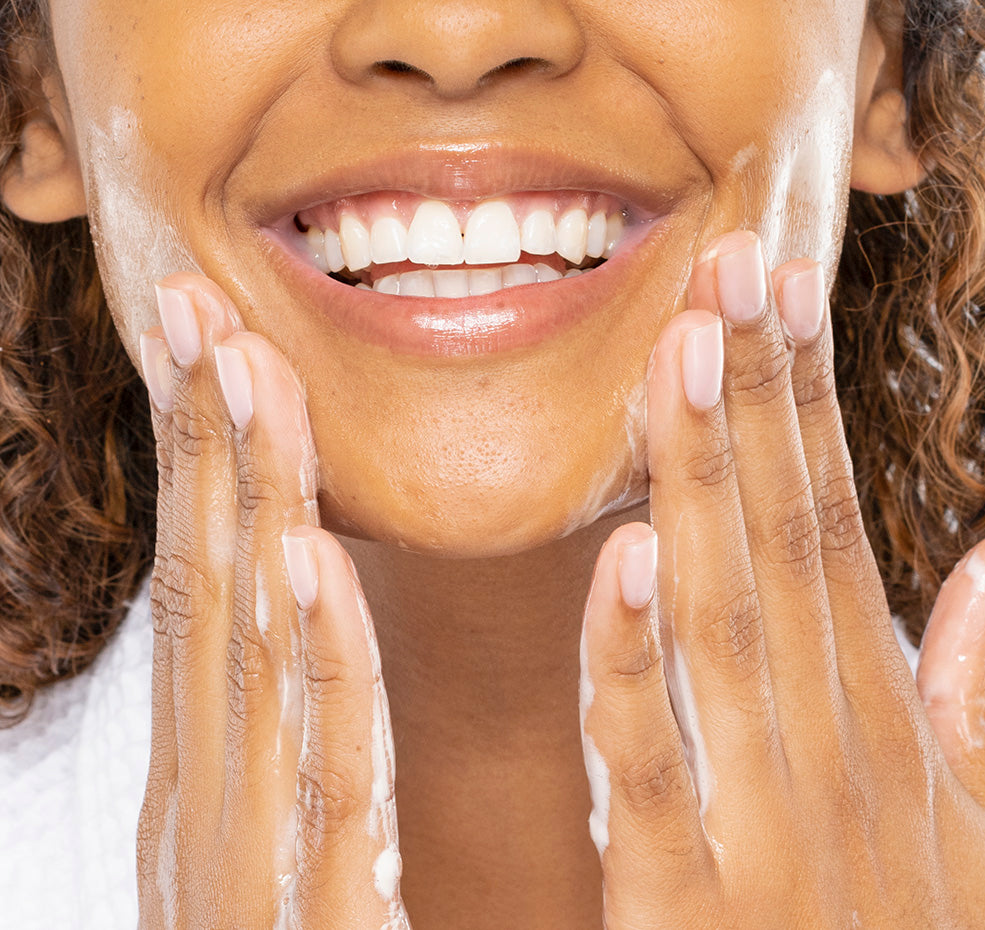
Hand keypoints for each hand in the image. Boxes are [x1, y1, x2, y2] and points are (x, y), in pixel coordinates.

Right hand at [135, 275, 408, 927]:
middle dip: (207, 442)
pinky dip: (313, 671)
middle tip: (202, 306)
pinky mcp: (308, 927)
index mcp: (221, 767)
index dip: (210, 453)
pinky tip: (310, 570)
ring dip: (247, 509)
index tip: (215, 335)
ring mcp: (246, 862)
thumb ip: (289, 722)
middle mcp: (211, 796)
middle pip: (212, 584)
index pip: (215, 576)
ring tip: (249, 378)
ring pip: (250, 655)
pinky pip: (322, 780)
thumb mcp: (286, 823)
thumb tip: (290, 593)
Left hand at [579, 232, 984, 927]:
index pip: (834, 526)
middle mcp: (833, 748)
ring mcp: (764, 822)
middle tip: (730, 261)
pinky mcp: (687, 904)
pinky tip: (627, 555)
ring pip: (723, 616)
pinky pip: (651, 761)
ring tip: (684, 351)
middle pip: (784, 538)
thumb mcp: (982, 845)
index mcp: (884, 723)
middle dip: (757, 395)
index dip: (807, 405)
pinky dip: (634, 659)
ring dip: (705, 479)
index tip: (782, 292)